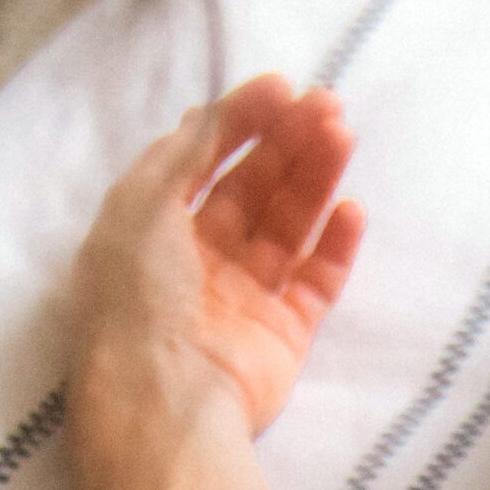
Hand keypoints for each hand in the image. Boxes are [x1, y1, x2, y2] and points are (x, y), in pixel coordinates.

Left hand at [70, 74, 365, 447]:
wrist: (164, 400)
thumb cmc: (138, 298)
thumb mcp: (144, 204)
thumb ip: (185, 153)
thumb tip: (208, 113)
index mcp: (152, 228)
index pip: (203, 161)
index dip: (240, 122)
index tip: (281, 89)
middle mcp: (197, 261)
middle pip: (251, 189)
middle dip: (288, 144)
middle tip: (328, 107)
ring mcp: (243, 300)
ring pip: (287, 227)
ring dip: (315, 179)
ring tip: (343, 136)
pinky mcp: (282, 337)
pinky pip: (315, 283)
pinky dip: (335, 246)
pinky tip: (351, 209)